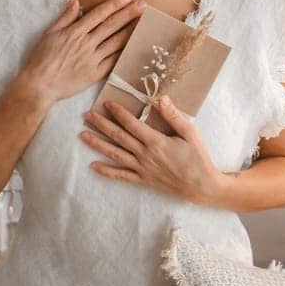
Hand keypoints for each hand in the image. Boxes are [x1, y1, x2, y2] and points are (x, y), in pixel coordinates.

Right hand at [22, 0, 144, 108]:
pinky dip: (124, 52)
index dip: (114, 5)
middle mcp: (86, 44)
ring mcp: (92, 59)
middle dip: (128, 14)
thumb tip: (76, 1)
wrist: (39, 85)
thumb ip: (65, 17)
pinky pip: (113, 61)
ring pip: (115, 42)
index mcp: (74, 32)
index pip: (98, 14)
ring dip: (130, 31)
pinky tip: (133, 45)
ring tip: (143, 22)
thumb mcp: (49, 33)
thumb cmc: (40, 59)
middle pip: (111, 26)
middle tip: (143, 5)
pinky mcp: (95, 74)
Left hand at [78, 93, 224, 205]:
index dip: (118, 113)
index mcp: (156, 142)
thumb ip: (174, 116)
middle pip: (119, 137)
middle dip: (102, 125)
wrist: (201, 186)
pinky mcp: (143, 180)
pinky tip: (93, 166)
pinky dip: (106, 171)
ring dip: (98, 144)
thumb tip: (161, 99)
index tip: (107, 104)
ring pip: (115, 155)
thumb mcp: (190, 133)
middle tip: (87, 115)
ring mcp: (142, 169)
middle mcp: (145, 155)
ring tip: (83, 135)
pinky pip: (121, 176)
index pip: (132, 124)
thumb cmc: (198, 158)